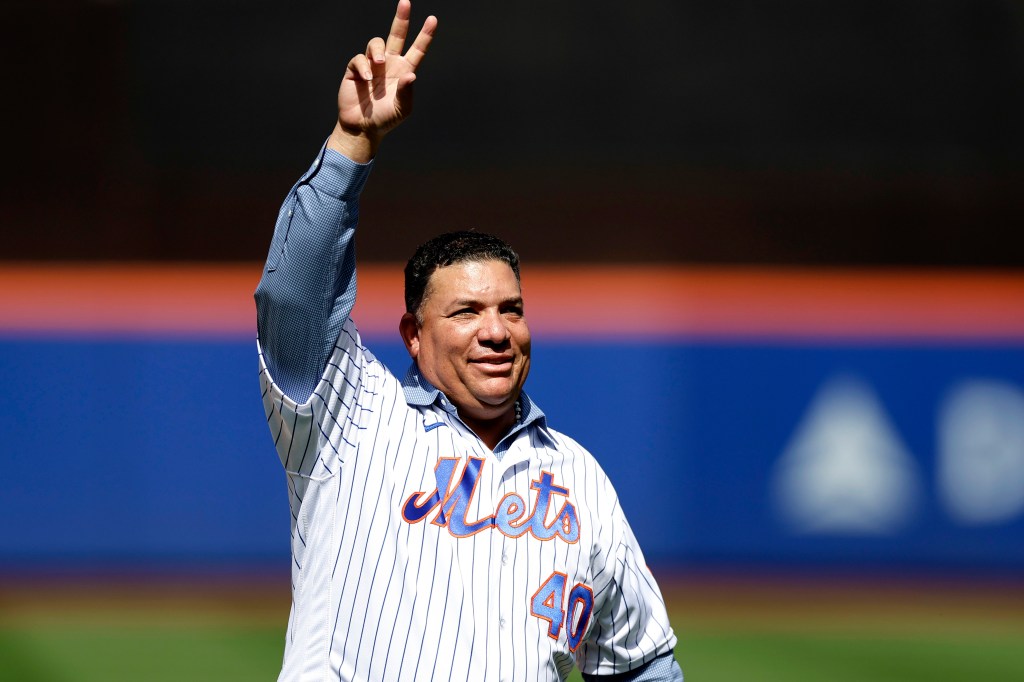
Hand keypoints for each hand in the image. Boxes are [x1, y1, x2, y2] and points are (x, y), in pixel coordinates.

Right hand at [329, 0, 436, 161]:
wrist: (362, 128)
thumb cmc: (386, 120)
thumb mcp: (402, 109)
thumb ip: (406, 92)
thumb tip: (411, 75)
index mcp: (404, 71)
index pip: (417, 50)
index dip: (425, 35)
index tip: (433, 19)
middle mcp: (389, 64)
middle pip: (397, 35)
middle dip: (401, 18)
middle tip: (406, 2)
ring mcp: (372, 65)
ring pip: (376, 43)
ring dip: (378, 50)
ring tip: (379, 64)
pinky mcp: (355, 69)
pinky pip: (359, 58)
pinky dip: (363, 66)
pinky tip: (366, 79)